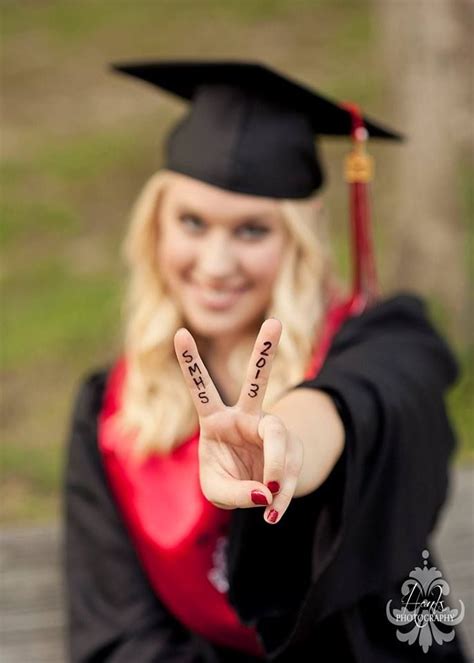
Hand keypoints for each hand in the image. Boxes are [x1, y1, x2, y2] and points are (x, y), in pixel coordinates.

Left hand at [174, 319, 303, 524]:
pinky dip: (282, 494)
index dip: (191, 363)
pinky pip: (290, 469)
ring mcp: (272, 430)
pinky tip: (273, 512)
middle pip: (256, 382)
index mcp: (216, 421)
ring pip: (279, 436)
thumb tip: (266, 491)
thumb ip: (235, 492)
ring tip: (269, 498)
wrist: (261, 486)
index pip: (202, 389)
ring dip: (276, 469)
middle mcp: (245, 417)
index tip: (179, 332)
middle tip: (276, 323)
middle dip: (266, 353)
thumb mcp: (217, 491)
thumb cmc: (229, 479)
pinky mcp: (292, 447)